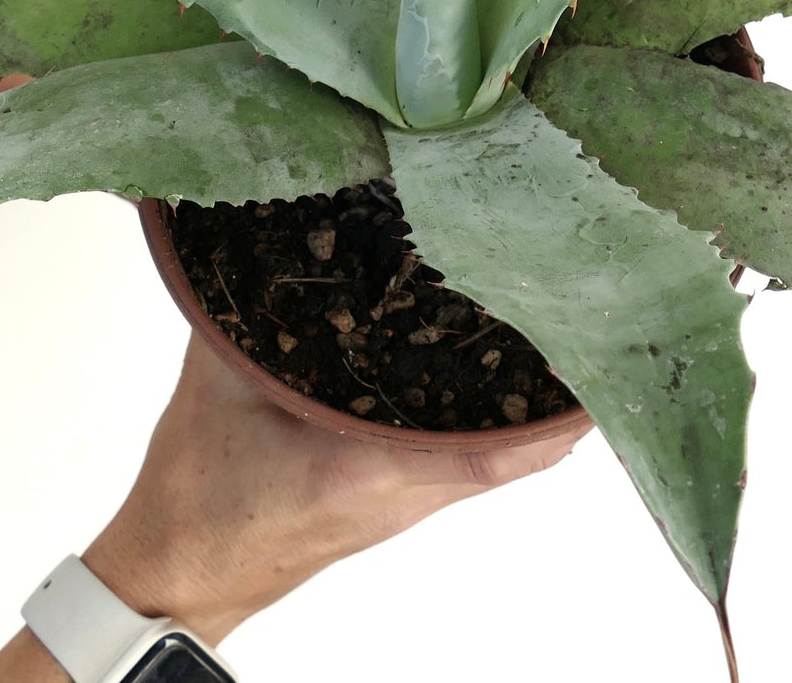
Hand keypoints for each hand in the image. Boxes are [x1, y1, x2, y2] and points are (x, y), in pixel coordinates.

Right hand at [0, 332, 589, 678]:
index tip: (597, 347)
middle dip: (574, 390)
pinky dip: (519, 425)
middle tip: (608, 316)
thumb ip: (249, 301)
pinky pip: (483, 459)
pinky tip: (527, 377)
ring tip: (582, 333)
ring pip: (513, 459)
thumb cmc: (200, 493)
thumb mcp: (217, 377)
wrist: (182, 568)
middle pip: (526, 450)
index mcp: (369, 466)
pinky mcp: (404, 497)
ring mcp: (414, 499)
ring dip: (553, 410)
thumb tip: (263, 222)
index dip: (559, 408)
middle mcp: (410, 489)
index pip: (494, 446)